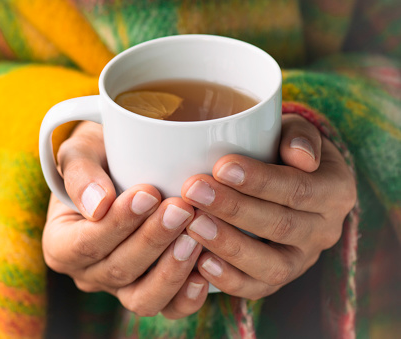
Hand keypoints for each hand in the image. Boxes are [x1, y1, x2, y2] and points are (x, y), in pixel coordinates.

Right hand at [43, 122, 208, 318]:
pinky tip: (204, 270)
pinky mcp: (151, 291)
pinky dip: (187, 296)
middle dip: (152, 240)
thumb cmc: (100, 157)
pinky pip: (169, 307)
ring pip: (142, 298)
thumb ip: (80, 173)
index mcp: (61, 244)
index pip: (85, 243)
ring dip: (171, 269)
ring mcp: (120, 288)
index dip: (118, 223)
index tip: (148, 194)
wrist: (123, 168)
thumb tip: (98, 206)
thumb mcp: (80, 151)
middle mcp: (88, 273)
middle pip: (118, 270)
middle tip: (181, 209)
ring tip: (194, 236)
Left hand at [182, 114, 356, 299]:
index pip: (298, 189)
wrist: (285, 179)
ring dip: (229, 246)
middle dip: (234, 209)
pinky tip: (201, 262)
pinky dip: (230, 280)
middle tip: (193, 191)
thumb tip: (301, 157)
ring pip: (271, 265)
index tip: (221, 167)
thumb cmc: (283, 149)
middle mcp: (324, 231)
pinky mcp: (279, 278)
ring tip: (193, 225)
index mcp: (335, 191)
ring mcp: (302, 260)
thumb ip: (300, 135)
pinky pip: (258, 288)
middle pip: (280, 226)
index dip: (260, 181)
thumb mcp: (296, 130)